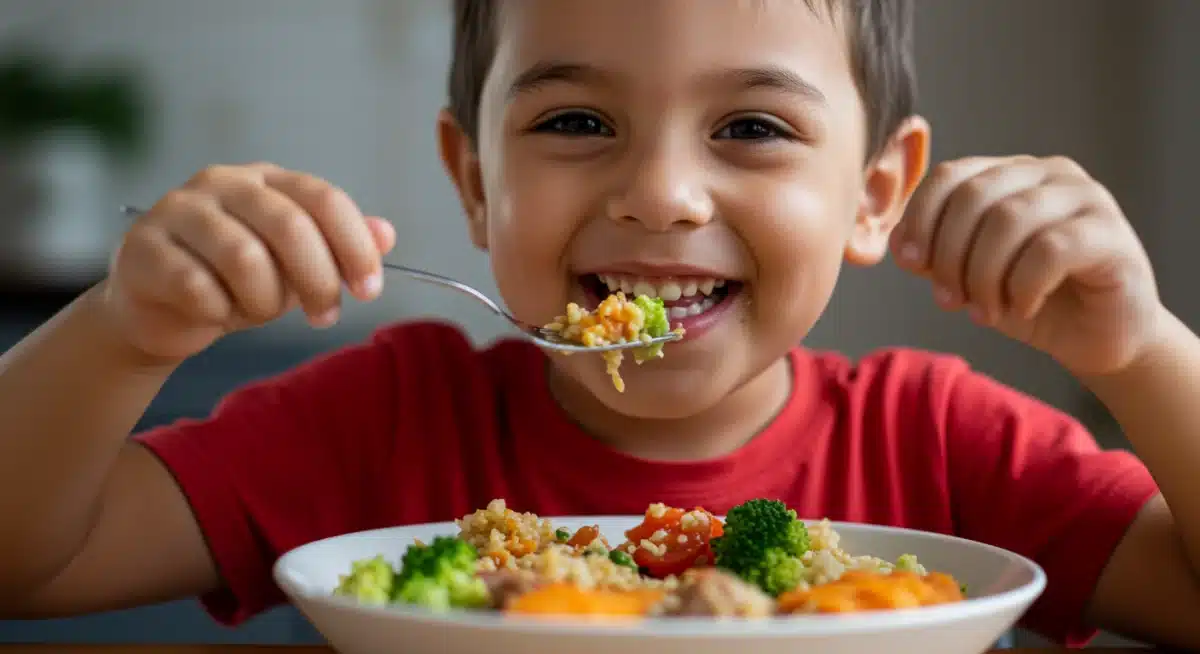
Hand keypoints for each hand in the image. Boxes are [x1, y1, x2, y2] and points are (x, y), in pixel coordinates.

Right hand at [103, 162, 396, 361]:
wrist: (161, 311)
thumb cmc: (237, 283)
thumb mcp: (296, 266)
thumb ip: (338, 247)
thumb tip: (386, 234)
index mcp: (267, 180)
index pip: (323, 199)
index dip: (354, 245)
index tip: (370, 289)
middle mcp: (222, 183)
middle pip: (289, 225)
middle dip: (318, 279)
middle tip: (325, 316)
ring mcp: (177, 210)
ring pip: (244, 257)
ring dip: (264, 300)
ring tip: (259, 313)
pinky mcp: (142, 248)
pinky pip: (197, 286)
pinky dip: (219, 310)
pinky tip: (217, 314)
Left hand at [891, 155, 1160, 376]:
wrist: (1098, 339)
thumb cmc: (1029, 301)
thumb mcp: (968, 277)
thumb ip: (933, 254)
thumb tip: (898, 242)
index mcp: (1010, 174)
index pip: (950, 175)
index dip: (920, 218)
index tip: (912, 264)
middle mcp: (1049, 174)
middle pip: (973, 196)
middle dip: (949, 255)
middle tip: (949, 300)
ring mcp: (1086, 198)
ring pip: (1009, 220)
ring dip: (984, 276)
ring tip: (985, 313)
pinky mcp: (1111, 234)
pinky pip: (1050, 250)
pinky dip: (1023, 286)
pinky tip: (1023, 308)